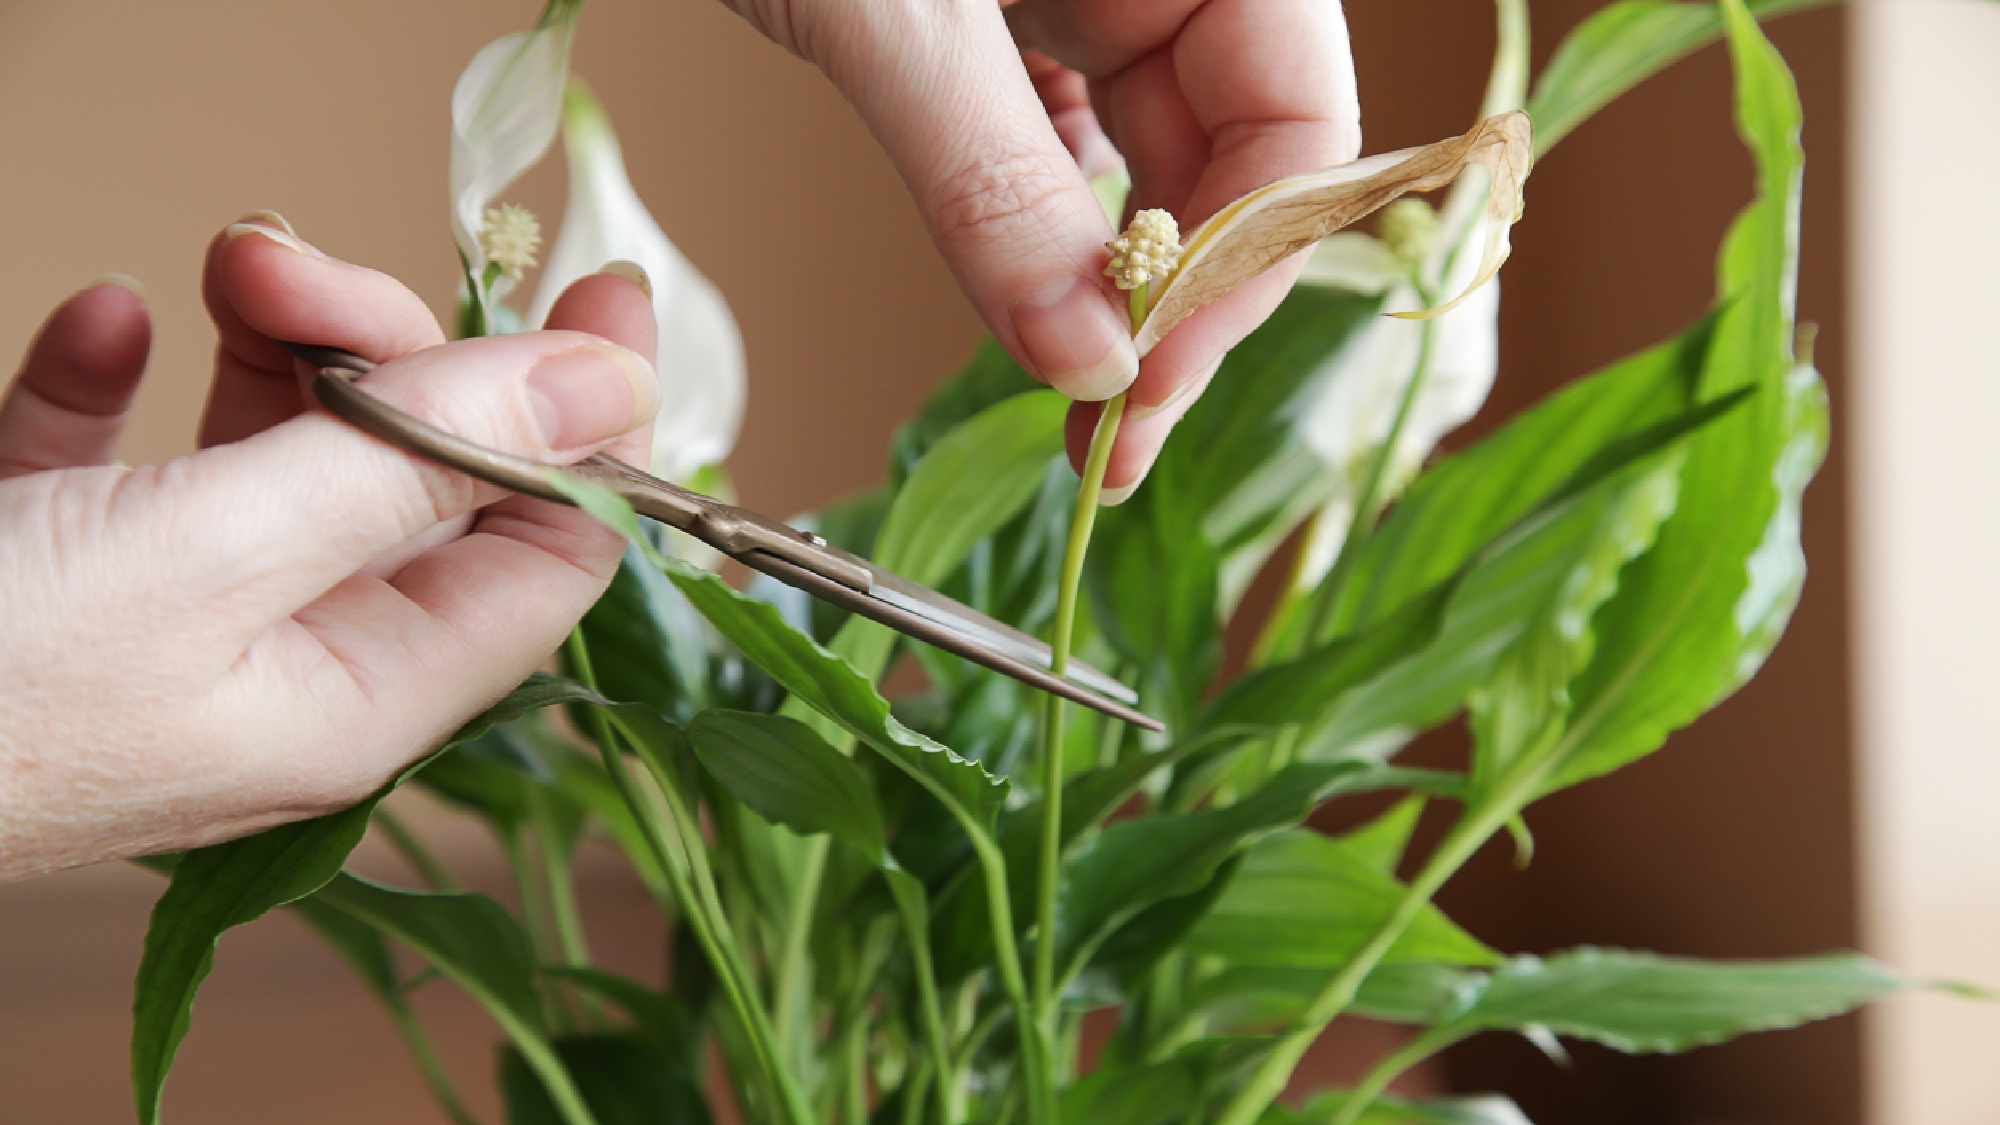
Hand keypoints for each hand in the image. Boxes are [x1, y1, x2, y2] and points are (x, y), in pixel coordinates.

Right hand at [0, 214, 658, 880]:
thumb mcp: (221, 554)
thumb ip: (419, 460)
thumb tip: (608, 383)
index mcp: (362, 694)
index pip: (549, 551)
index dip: (586, 422)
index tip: (601, 292)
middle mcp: (283, 664)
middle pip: (415, 477)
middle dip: (385, 346)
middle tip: (291, 264)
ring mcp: (163, 619)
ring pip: (281, 450)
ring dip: (271, 340)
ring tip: (221, 263)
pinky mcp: (43, 571)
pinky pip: (121, 454)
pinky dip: (127, 374)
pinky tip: (110, 319)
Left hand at [727, 0, 1357, 499]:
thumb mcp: (890, 11)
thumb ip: (990, 181)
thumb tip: (1084, 361)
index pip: (1299, 119)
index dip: (1243, 267)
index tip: (1149, 382)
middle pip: (1237, 159)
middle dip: (1179, 308)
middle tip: (1112, 439)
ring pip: (1153, 164)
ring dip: (1117, 289)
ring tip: (1080, 403)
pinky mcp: (1014, 19)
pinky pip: (1065, 142)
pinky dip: (1047, 228)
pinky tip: (1031, 300)